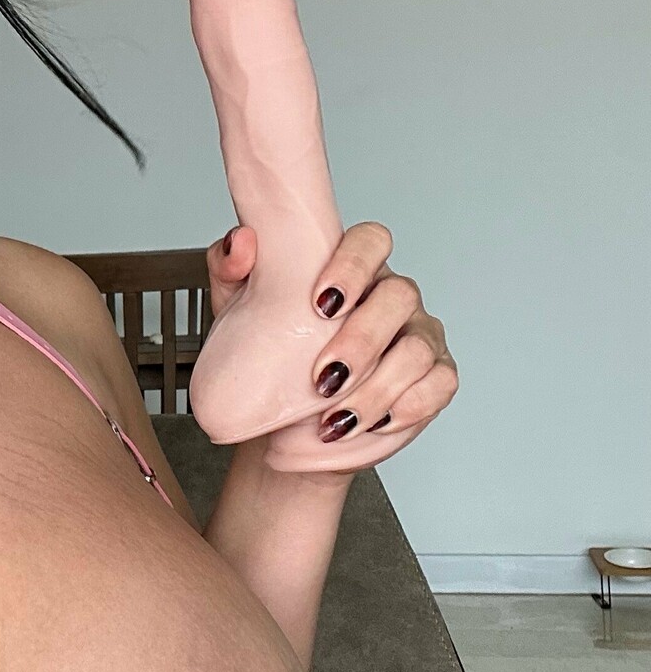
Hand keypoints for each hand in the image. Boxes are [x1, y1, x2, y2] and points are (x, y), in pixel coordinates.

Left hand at [207, 221, 458, 460]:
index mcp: (353, 271)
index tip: (321, 303)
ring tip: (335, 418)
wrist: (283, 429)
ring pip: (417, 349)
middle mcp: (391, 298)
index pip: (371, 242)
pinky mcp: (434, 378)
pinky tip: (369, 423)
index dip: (353, 264)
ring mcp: (418, 336)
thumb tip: (242, 242)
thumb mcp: (237, 313)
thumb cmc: (270, 359)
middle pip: (399, 295)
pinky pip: (439, 384)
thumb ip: (232, 269)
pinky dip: (405, 406)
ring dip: (376, 388)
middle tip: (323, 378)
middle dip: (362, 339)